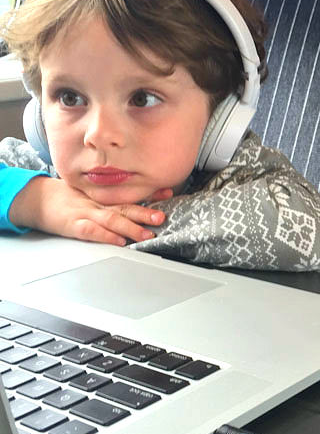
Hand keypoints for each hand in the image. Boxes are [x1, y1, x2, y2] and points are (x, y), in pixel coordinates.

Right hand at [8, 176, 171, 245]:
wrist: (36, 199)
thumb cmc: (68, 197)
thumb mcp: (93, 192)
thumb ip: (116, 197)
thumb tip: (144, 195)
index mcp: (104, 195)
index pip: (130, 192)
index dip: (150, 193)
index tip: (169, 192)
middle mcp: (98, 202)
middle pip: (124, 206)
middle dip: (145, 212)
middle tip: (162, 218)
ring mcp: (85, 213)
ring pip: (111, 219)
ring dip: (131, 227)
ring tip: (147, 234)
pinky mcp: (73, 226)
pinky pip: (91, 231)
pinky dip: (106, 236)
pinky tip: (118, 241)